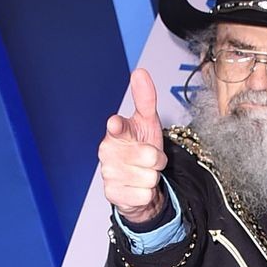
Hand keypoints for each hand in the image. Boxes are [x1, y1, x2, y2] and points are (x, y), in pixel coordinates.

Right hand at [99, 69, 167, 222]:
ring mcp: (109, 173)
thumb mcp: (147, 122)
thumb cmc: (140, 147)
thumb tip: (140, 72)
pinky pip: (144, 194)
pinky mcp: (112, 194)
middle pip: (151, 157)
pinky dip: (146, 193)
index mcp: (116, 132)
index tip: (115, 123)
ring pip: (150, 177)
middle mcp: (108, 152)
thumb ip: (145, 99)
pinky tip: (136, 187)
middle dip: (158, 161)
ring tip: (142, 173)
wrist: (136, 181)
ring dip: (152, 177)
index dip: (118, 126)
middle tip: (149, 160)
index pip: (118, 128)